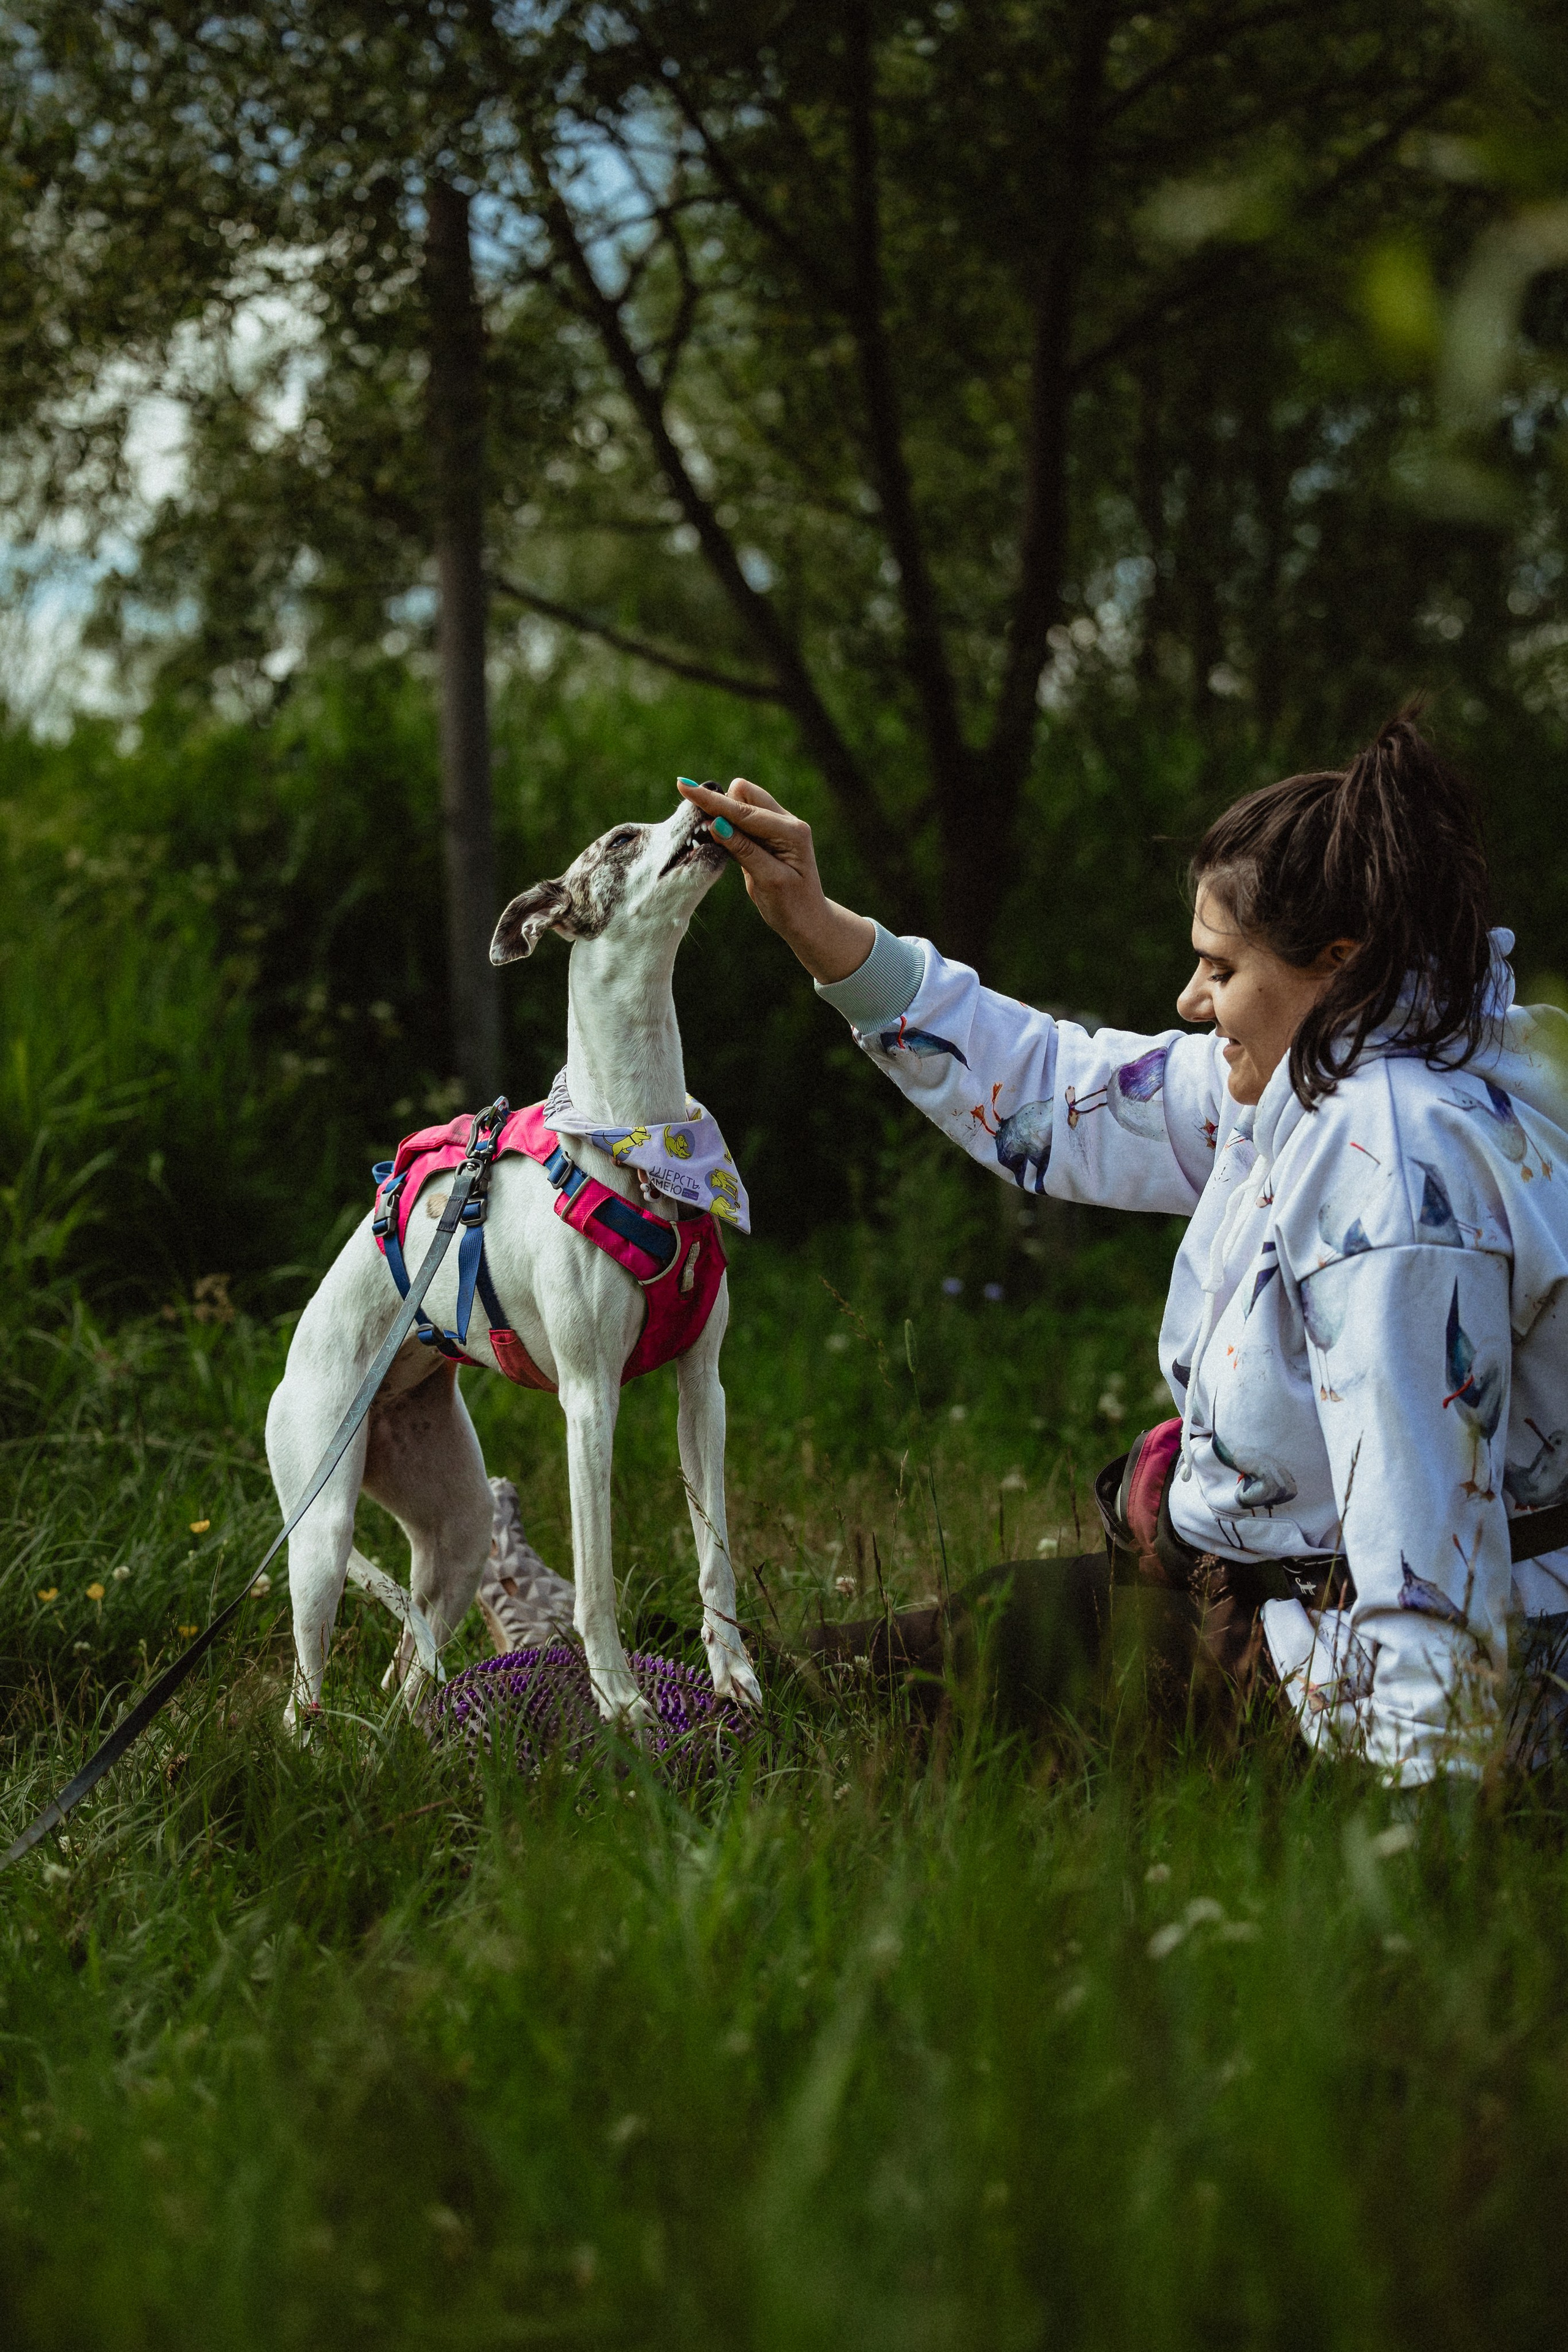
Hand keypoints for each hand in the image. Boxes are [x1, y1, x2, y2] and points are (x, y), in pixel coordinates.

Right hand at [676, 778, 875, 982]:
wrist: (807, 920)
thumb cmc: (792, 906)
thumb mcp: (769, 881)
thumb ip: (744, 851)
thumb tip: (715, 823)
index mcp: (791, 832)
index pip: (744, 812)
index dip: (712, 801)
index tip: (684, 785)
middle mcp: (787, 822)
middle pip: (744, 794)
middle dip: (720, 803)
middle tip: (704, 829)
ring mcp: (777, 826)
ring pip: (742, 802)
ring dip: (723, 814)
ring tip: (714, 841)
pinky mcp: (766, 835)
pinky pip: (742, 818)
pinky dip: (727, 825)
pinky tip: (719, 839)